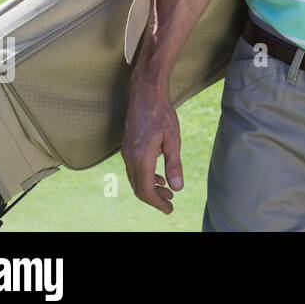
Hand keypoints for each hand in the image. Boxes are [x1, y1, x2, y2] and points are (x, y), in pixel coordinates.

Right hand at [121, 82, 183, 213]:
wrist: (146, 94)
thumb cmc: (162, 114)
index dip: (157, 202)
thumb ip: (174, 164)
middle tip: (170, 204)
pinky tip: (159, 178)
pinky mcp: (128, 148)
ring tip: (168, 192)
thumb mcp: (173, 139)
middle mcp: (130, 158)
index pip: (146, 189)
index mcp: (141, 157)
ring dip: (150, 189)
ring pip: (136, 179)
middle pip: (139, 188)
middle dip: (154, 199)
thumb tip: (177, 187)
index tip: (169, 209)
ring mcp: (126, 153)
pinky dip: (146, 178)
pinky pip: (134, 170)